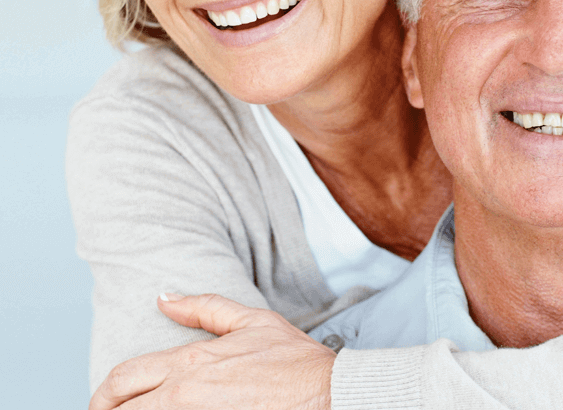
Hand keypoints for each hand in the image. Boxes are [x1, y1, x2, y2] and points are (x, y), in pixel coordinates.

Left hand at [90, 294, 335, 409]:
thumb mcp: (251, 320)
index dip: (103, 394)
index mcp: (191, 363)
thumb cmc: (292, 359)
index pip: (124, 378)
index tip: (102, 401)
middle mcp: (185, 395)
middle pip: (122, 408)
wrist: (325, 393)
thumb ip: (203, 307)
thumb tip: (164, 297)